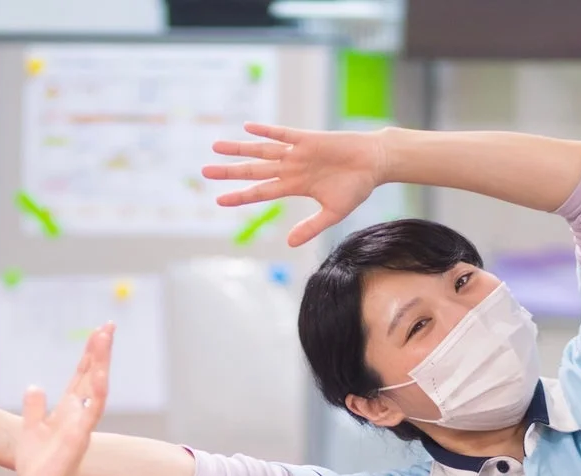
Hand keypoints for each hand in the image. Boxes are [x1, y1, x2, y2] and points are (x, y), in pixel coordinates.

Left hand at [10, 324, 111, 475]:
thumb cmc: (37, 466)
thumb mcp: (30, 429)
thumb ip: (34, 408)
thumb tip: (35, 386)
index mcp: (67, 410)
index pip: (81, 375)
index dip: (90, 353)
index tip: (98, 330)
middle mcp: (78, 415)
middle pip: (92, 377)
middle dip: (100, 351)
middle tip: (108, 325)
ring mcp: (81, 427)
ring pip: (96, 391)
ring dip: (100, 365)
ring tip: (105, 340)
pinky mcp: (77, 441)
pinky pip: (88, 415)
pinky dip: (93, 396)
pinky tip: (97, 377)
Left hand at [204, 123, 385, 246]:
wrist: (376, 163)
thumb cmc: (357, 187)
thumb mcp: (333, 213)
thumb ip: (311, 227)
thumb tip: (290, 244)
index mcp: (294, 186)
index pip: (261, 192)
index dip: (240, 196)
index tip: (219, 200)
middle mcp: (291, 168)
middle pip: (254, 169)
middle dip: (229, 171)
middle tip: (204, 171)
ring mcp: (298, 152)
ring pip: (262, 149)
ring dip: (239, 148)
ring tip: (216, 146)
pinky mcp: (309, 139)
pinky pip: (284, 133)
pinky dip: (267, 130)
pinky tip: (249, 127)